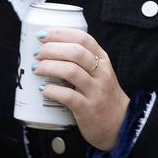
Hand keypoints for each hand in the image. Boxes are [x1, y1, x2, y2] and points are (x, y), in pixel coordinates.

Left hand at [35, 29, 128, 150]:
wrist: (120, 124)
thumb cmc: (102, 95)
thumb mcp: (99, 73)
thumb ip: (81, 61)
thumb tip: (48, 49)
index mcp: (102, 60)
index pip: (83, 38)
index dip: (60, 33)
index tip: (42, 34)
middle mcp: (101, 73)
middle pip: (76, 52)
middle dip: (52, 49)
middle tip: (37, 53)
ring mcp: (96, 91)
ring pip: (71, 71)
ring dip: (49, 67)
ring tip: (37, 69)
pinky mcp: (88, 109)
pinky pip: (69, 96)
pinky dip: (53, 91)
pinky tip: (44, 89)